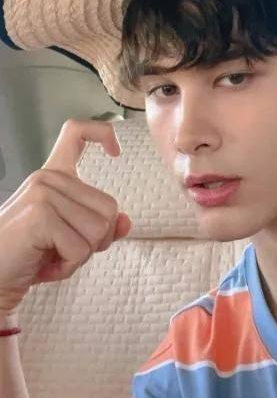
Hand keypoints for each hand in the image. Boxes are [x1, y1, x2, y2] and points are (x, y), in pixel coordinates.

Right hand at [0, 118, 130, 316]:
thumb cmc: (30, 255)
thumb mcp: (71, 236)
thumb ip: (100, 227)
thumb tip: (126, 222)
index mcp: (53, 175)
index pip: (76, 132)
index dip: (102, 132)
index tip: (116, 151)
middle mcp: (47, 178)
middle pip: (109, 208)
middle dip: (95, 241)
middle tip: (64, 250)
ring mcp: (43, 193)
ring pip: (98, 230)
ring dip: (80, 256)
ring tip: (52, 255)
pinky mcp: (40, 215)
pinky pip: (80, 248)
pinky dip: (68, 265)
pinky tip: (46, 265)